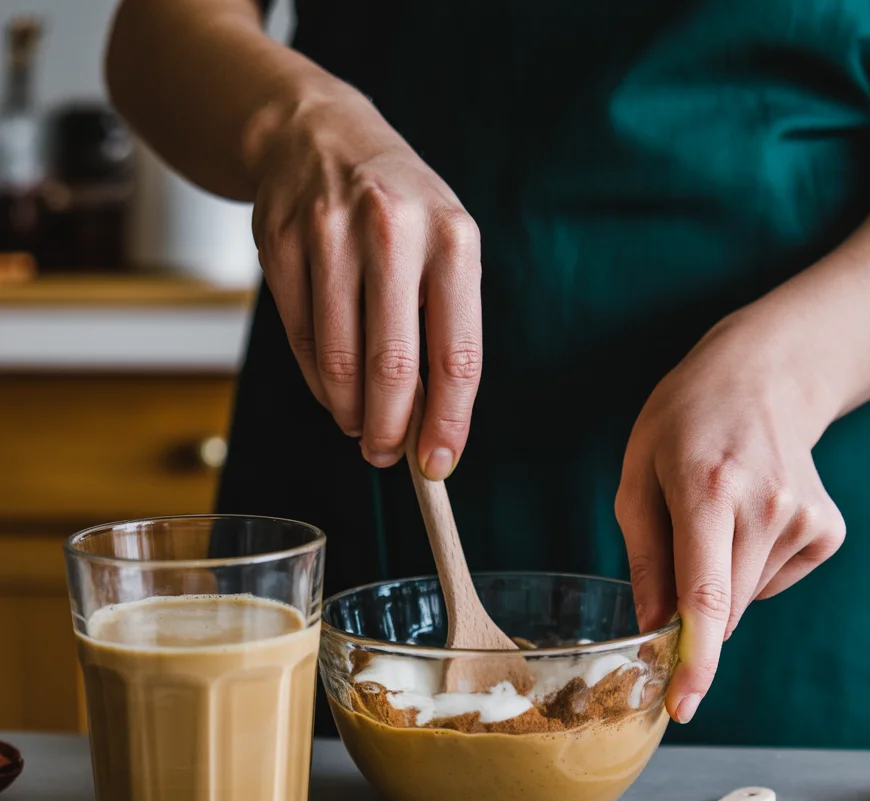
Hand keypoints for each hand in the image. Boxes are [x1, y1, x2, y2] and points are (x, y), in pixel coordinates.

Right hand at [248, 85, 481, 478]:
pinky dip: (318, 381)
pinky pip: (300, 340)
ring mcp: (329, 235)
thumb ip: (443, 330)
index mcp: (452, 241)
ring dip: (350, 412)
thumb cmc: (399, 210)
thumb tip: (429, 426)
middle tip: (386, 456)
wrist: (321, 135)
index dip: (447, 423)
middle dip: (389, 431)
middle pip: (392, 368)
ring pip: (338, 361)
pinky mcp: (280, 245)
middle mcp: (393, 233)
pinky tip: (333, 390)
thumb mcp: (444, 250)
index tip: (437, 464)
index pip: (456, 356)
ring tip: (360, 426)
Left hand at [615, 310, 845, 723]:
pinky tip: (747, 519)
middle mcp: (766, 506)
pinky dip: (749, 567)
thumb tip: (652, 630)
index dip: (695, 658)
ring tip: (715, 515)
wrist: (763, 377)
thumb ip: (645, 558)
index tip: (683, 705)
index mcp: (707, 489)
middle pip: (724, 608)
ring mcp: (805, 518)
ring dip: (720, 579)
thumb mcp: (637, 477)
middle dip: (691, 615)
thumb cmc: (684, 423)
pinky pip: (771, 582)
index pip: (706, 593)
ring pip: (746, 598)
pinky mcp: (827, 530)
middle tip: (675, 563)